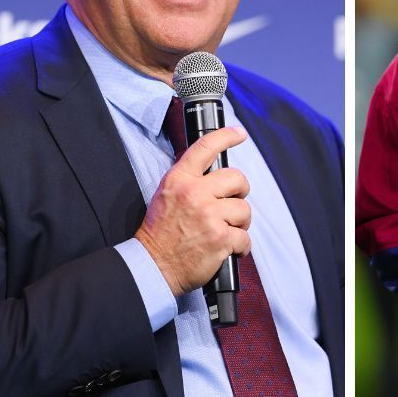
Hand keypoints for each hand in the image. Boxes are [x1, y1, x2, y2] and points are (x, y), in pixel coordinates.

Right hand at [134, 126, 250, 296]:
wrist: (152, 265)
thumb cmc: (158, 234)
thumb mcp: (165, 196)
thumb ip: (188, 182)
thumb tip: (214, 177)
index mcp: (179, 180)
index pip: (205, 147)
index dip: (226, 136)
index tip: (239, 133)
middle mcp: (194, 193)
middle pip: (236, 178)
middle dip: (240, 192)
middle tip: (233, 203)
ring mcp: (209, 215)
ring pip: (244, 210)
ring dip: (240, 223)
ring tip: (227, 231)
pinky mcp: (220, 238)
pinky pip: (245, 238)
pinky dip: (241, 247)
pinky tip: (230, 249)